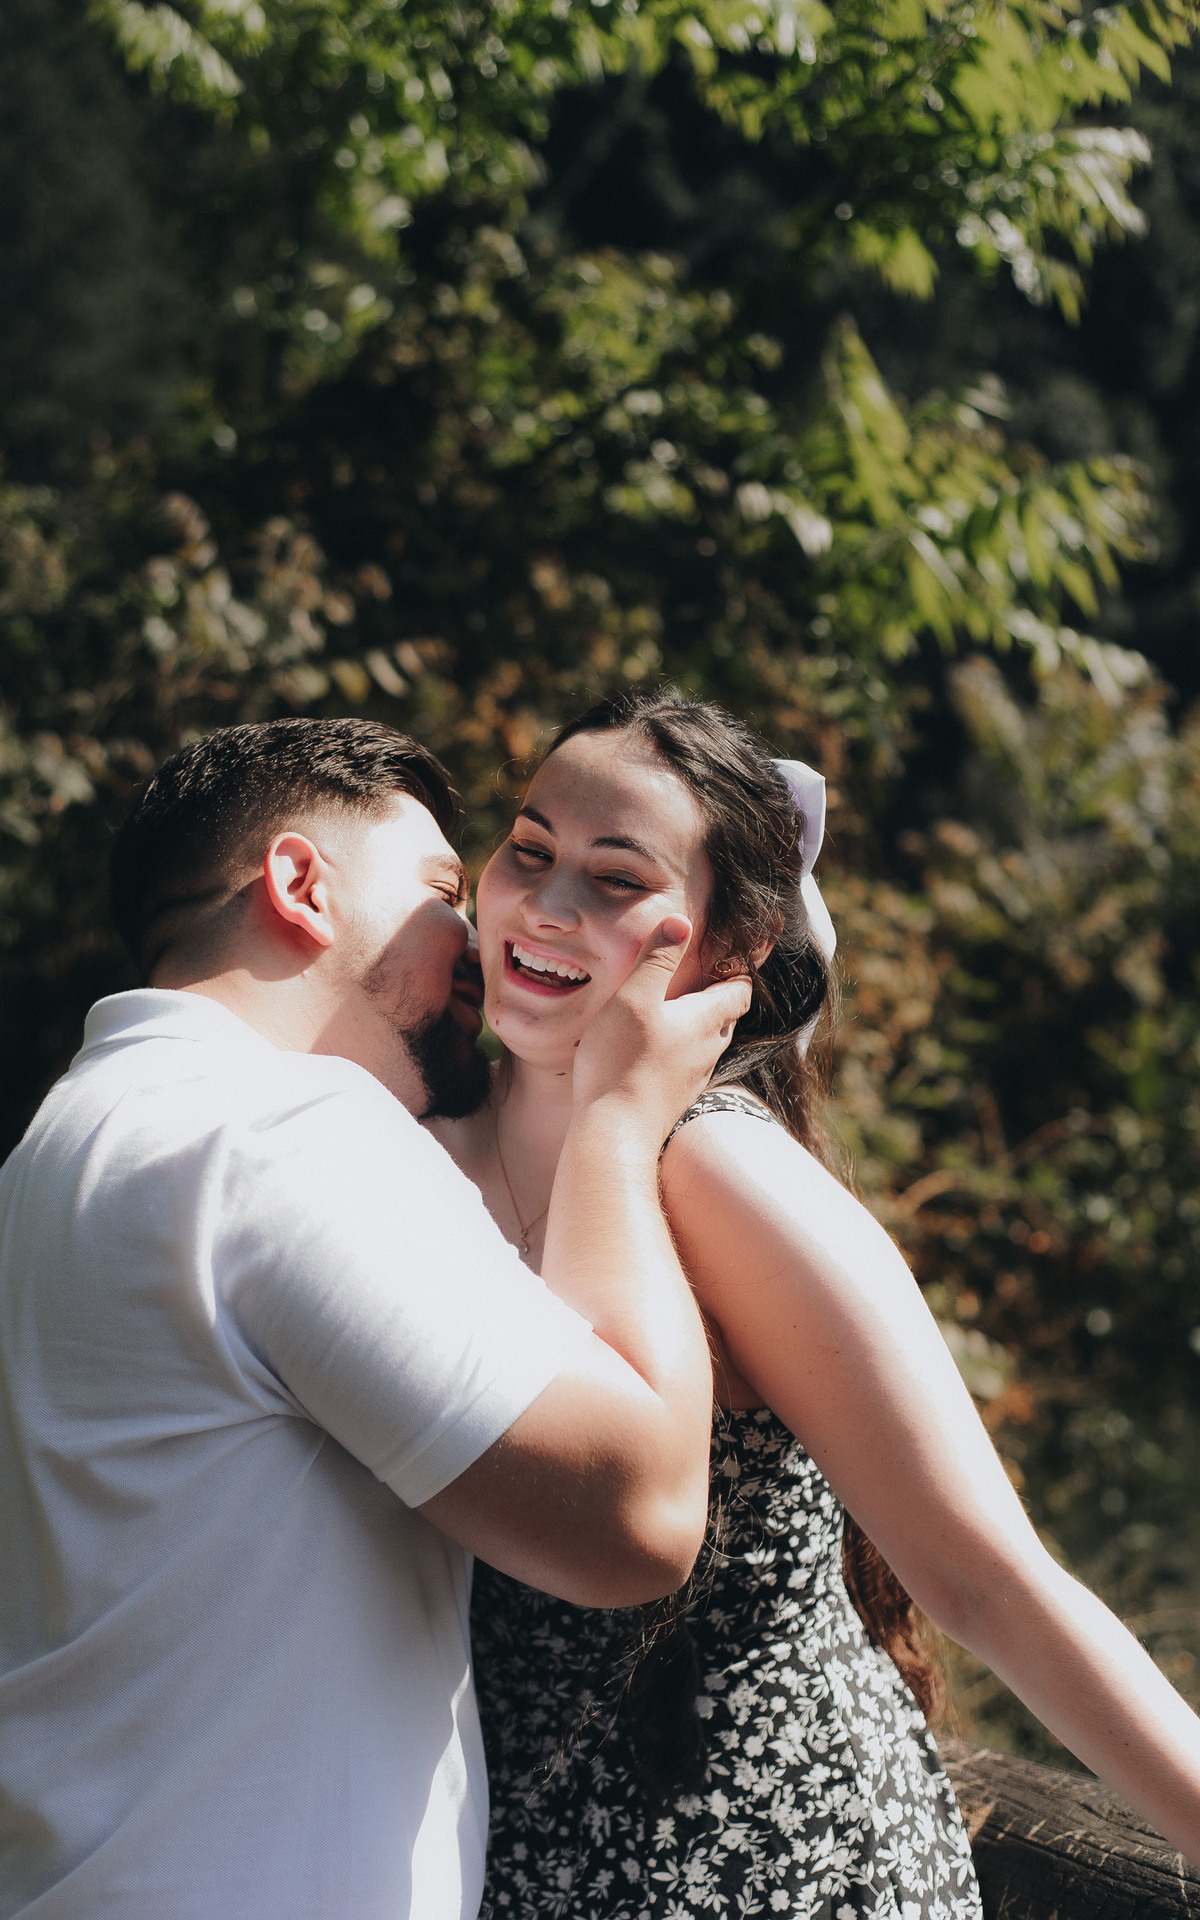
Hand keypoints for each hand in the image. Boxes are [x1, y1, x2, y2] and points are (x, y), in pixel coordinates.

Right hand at [572, 916, 751, 1142]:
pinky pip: (689, 1064)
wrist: (615, 1132)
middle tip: (702, 976)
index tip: (734, 954)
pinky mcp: (676, 1097)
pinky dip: (682, 1049)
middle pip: (727, 1015)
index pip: (739, 989)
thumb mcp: (634, 998)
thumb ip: (657, 959)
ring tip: (677, 1009)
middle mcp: (709, 1048)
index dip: (739, 969)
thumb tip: (682, 922)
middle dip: (719, 994)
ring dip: (700, 1024)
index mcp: (706, 1019)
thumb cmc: (622, 1062)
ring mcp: (694, 1076)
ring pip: (709, 1042)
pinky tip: (657, 1049)